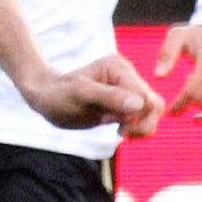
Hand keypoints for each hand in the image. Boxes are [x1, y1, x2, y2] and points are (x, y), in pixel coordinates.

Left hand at [17, 52, 164, 139]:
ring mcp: (127, 89)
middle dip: (143, 124)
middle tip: (121, 133)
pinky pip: (144, 117)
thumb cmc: (57, 94)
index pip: (145, 96)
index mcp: (118, 68)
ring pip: (154, 112)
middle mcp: (127, 76)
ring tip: (121, 133)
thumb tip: (139, 105)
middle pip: (154, 104)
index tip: (117, 126)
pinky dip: (138, 129)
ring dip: (143, 127)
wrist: (46, 98)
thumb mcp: (79, 95)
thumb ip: (109, 97)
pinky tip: (121, 132)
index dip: (137, 116)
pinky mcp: (125, 103)